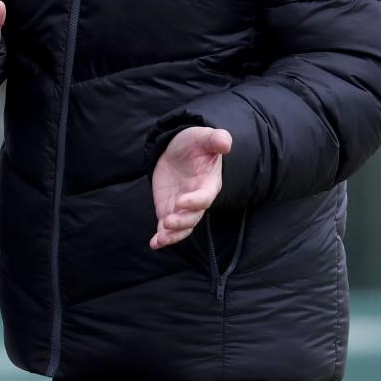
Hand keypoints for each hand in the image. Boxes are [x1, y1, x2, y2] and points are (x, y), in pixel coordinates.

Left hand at [149, 127, 231, 249]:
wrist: (179, 149)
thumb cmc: (195, 144)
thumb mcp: (203, 137)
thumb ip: (215, 139)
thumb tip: (226, 142)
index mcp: (208, 183)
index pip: (204, 197)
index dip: (194, 201)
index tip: (181, 201)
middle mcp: (197, 199)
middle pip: (193, 217)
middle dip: (181, 222)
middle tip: (168, 222)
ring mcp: (182, 206)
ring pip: (181, 227)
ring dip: (172, 234)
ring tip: (161, 238)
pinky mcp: (168, 208)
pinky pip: (166, 226)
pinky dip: (162, 236)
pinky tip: (154, 243)